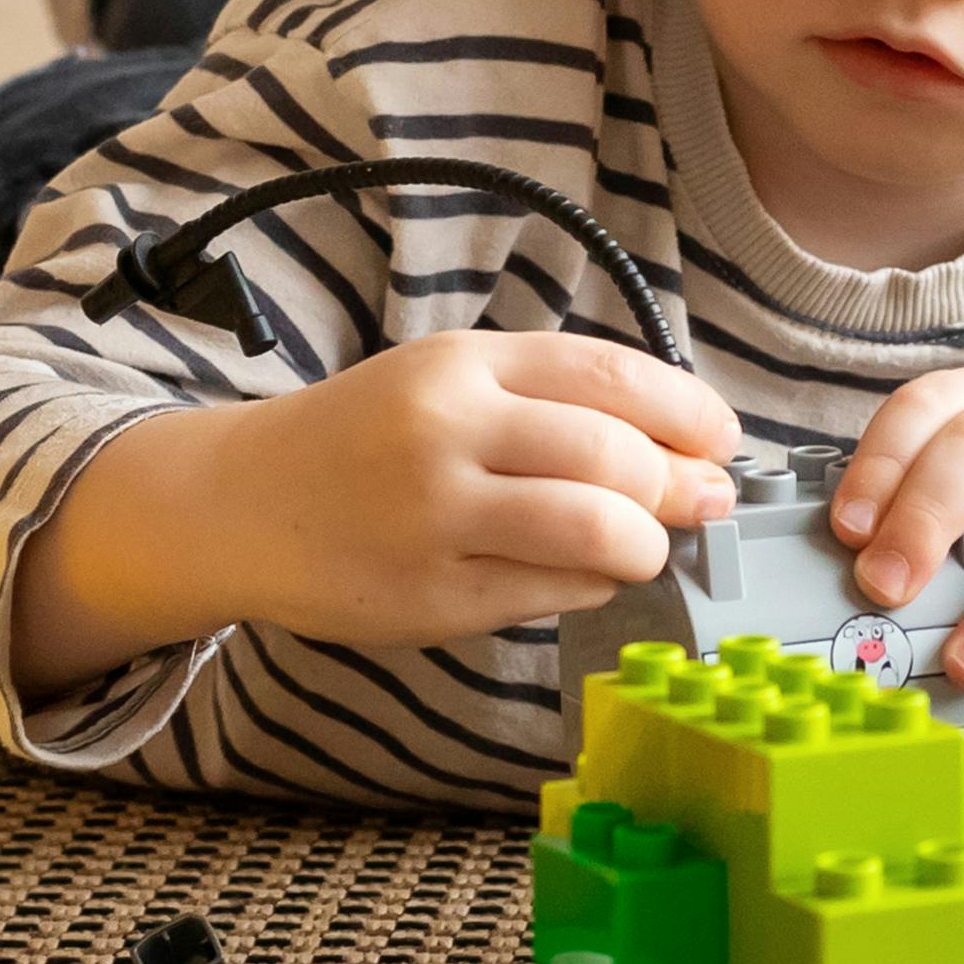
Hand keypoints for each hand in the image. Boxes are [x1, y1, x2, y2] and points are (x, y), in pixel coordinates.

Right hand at [16, 333, 740, 689]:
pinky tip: (579, 573)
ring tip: (644, 545)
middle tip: (702, 502)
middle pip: (615, 458)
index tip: (721, 439)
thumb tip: (689, 450)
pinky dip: (590, 584)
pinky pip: (553, 594)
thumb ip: (554, 401)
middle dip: (681, 486)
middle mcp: (448, 434)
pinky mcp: (434, 598)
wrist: (243, 505)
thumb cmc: (364, 439)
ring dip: (646, 545)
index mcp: (459, 364)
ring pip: (595, 534)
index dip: (689, 412)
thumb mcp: (447, 381)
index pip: (611, 377)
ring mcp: (437, 521)